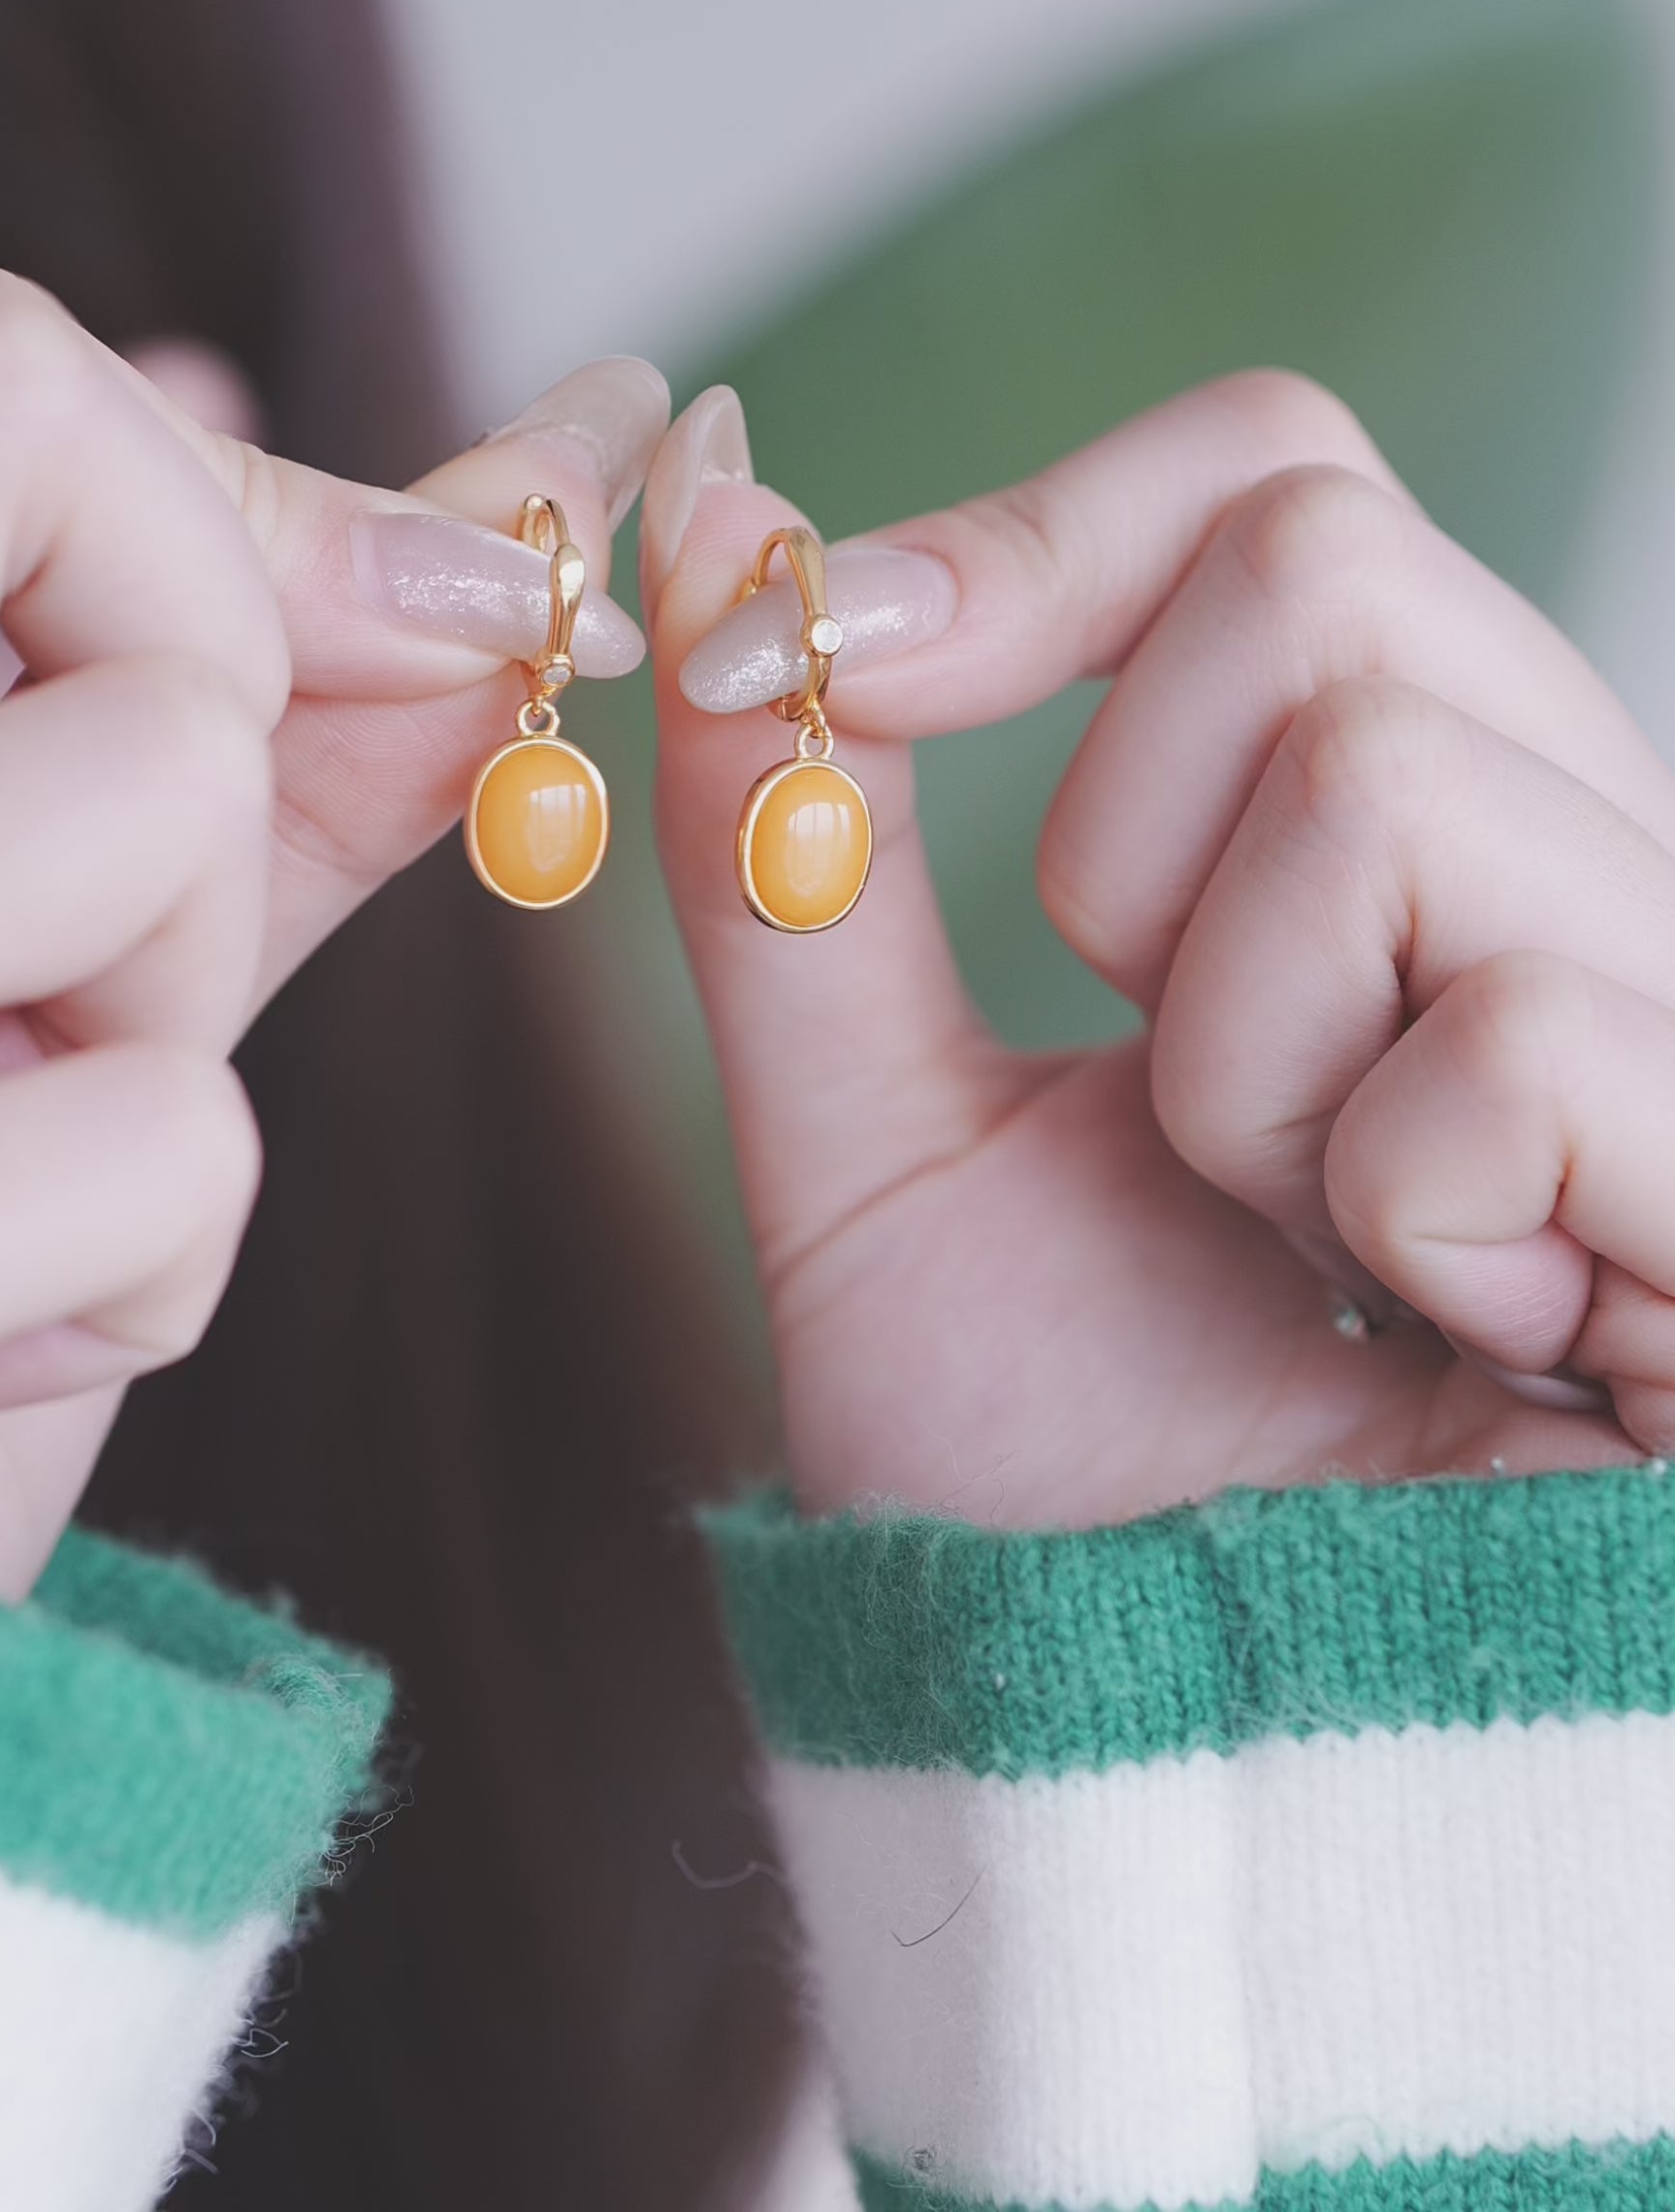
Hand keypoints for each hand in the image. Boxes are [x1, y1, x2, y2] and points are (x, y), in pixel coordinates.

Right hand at [0, 263, 661, 1596]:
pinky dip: (143, 1266)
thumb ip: (231, 741)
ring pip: (151, 795)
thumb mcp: (2, 965)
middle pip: (4, 436)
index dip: (222, 503)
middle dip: (205, 648)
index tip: (387, 629)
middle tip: (143, 879)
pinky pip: (169, 1141)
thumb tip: (483, 506)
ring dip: (167, 1019)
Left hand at [645, 372, 1674, 1529]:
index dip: (1037, 537)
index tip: (816, 656)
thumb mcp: (881, 1153)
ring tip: (1342, 1262)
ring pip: (1384, 784)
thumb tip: (715, 510)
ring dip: (1248, 1078)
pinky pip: (1509, 1039)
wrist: (1196, 1820)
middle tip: (1193, 1125)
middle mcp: (1585, 860)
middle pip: (1321, 566)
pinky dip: (1405, 1216)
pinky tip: (1475, 1341)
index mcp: (1397, 834)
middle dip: (1134, 863)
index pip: (1281, 480)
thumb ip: (798, 855)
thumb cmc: (1071, 1512)